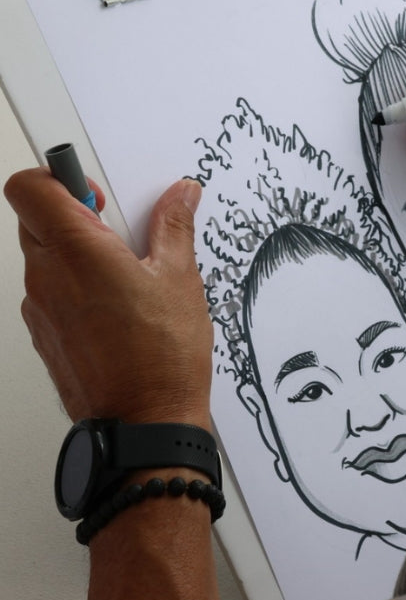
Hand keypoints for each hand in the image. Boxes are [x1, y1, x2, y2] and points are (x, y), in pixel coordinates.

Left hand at [4, 169, 211, 428]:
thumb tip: (180, 195)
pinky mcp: (45, 335)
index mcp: (77, 252)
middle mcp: (46, 277)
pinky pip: (51, 292)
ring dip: (78, 252)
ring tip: (129, 275)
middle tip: (120, 230)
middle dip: (75, 213)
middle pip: (36, 218)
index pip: (31, 186)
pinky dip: (77, 285)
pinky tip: (121, 307)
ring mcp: (39, 310)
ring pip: (45, 256)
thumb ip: (174, 226)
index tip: (96, 189)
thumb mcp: (180, 278)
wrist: (144, 423)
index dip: (58, 175)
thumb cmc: (160, 358)